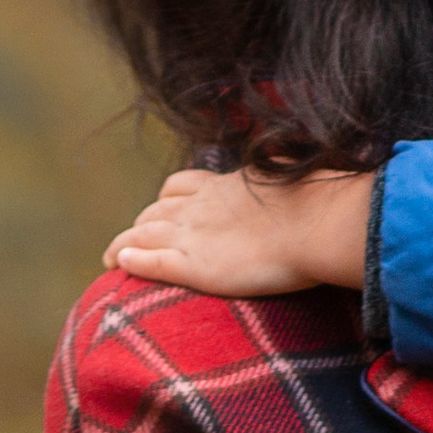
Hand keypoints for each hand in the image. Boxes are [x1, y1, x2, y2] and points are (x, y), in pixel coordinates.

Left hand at [107, 166, 375, 296]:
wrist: (321, 222)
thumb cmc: (322, 204)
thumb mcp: (297, 181)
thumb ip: (285, 178)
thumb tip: (298, 167)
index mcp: (225, 186)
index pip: (179, 187)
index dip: (165, 201)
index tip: (161, 213)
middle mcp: (200, 206)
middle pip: (154, 211)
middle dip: (140, 224)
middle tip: (131, 242)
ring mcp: (193, 234)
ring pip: (139, 234)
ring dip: (121, 243)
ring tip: (110, 258)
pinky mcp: (192, 265)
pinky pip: (148, 260)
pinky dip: (129, 260)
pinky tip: (118, 265)